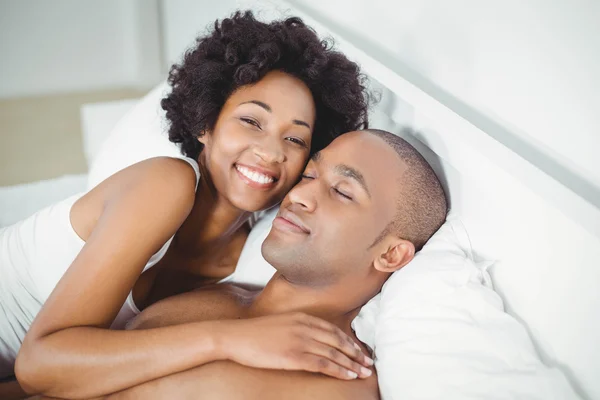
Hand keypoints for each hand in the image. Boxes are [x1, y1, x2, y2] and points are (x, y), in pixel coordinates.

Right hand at [216, 312, 373, 379]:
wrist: (235, 336)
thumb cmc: (255, 334)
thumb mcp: (281, 324)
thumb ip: (298, 328)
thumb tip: (312, 339)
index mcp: (302, 317)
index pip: (333, 330)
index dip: (349, 341)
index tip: (360, 350)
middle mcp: (304, 327)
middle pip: (338, 341)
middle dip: (356, 353)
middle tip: (368, 363)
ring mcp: (300, 341)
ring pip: (333, 353)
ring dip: (351, 364)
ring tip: (363, 372)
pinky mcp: (294, 355)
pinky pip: (322, 364)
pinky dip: (338, 370)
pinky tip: (347, 375)